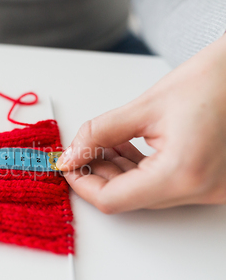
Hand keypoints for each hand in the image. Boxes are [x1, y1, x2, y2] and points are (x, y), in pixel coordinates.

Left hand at [56, 34, 225, 212]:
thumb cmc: (213, 80)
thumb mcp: (144, 106)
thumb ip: (99, 134)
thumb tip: (70, 155)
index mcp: (183, 173)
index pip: (114, 199)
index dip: (83, 183)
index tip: (67, 166)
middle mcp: (201, 191)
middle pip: (129, 198)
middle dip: (98, 174)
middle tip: (81, 151)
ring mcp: (210, 191)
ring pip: (145, 194)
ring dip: (117, 172)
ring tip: (103, 144)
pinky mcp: (213, 183)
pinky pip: (164, 186)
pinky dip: (139, 170)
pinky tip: (125, 148)